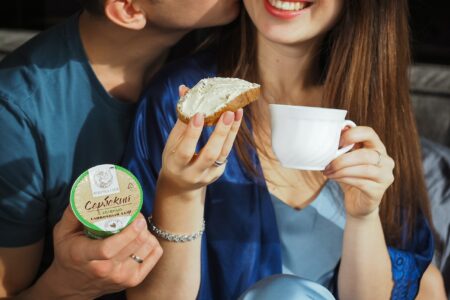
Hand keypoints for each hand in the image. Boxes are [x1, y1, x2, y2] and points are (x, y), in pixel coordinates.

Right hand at [48, 207, 162, 298]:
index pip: (108, 248)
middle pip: (134, 244)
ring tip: (137, 227)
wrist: (72, 285)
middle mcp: (105, 269)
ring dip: (146, 232)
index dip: (127, 232)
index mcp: (84, 256)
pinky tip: (142, 238)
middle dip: (140, 224)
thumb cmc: (68, 253)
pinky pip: (154, 255)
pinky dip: (152, 243)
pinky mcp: (133, 281)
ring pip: (147, 247)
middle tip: (136, 214)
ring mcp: (121, 277)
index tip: (137, 217)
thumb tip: (86, 189)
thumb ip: (73, 212)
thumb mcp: (62, 232)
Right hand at [158, 85, 243, 195]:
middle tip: (228, 113)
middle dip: (220, 133)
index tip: (200, 114)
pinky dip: (231, 134)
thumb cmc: (174, 157)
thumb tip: (185, 89)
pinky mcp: (218, 172)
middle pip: (210, 155)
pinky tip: (236, 118)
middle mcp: (193, 173)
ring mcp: (208, 174)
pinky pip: (227, 152)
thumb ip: (181, 118)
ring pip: (223, 153)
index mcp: (176, 165)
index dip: (192, 133)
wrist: (180, 185)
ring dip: (231, 131)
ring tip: (237, 111)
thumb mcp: (172, 141)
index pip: (185, 150)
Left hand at [323, 126, 394, 218]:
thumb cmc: (350, 177)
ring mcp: (385, 177)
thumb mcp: (346, 160)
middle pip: (366, 154)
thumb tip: (329, 134)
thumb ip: (342, 148)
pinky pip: (361, 182)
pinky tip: (334, 178)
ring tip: (328, 171)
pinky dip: (344, 179)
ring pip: (364, 169)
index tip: (336, 142)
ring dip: (342, 170)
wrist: (357, 203)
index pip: (369, 133)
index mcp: (377, 148)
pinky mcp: (379, 191)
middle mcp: (386, 160)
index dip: (352, 134)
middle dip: (343, 159)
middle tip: (327, 163)